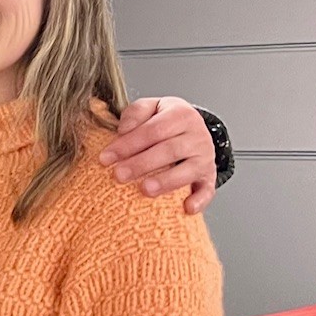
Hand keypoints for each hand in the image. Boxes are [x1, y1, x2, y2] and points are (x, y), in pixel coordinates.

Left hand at [100, 96, 217, 214]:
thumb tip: (123, 130)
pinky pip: (207, 189)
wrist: (192, 129)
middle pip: (169, 150)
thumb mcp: (151, 107)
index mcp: (181, 114)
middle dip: (141, 164)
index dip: (128, 144)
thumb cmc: (164, 121)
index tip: (106, 157)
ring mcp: (205, 157)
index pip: (153, 130)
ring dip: (166, 181)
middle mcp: (197, 135)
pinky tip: (187, 208)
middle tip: (118, 175)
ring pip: (188, 170)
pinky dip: (200, 199)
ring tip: (144, 189)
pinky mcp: (209, 177)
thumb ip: (136, 112)